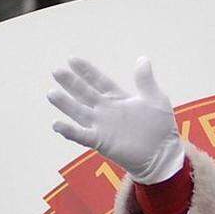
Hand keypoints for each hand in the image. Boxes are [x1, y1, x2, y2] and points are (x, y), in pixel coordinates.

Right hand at [48, 56, 183, 183]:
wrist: (163, 154)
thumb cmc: (160, 127)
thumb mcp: (155, 99)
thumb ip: (145, 80)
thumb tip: (142, 59)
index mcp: (118, 99)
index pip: (99, 81)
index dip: (86, 71)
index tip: (72, 60)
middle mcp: (106, 111)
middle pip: (85, 94)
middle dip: (71, 83)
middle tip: (56, 71)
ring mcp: (102, 126)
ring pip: (79, 112)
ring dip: (66, 104)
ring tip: (51, 94)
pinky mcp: (102, 142)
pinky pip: (82, 136)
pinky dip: (69, 131)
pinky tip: (57, 124)